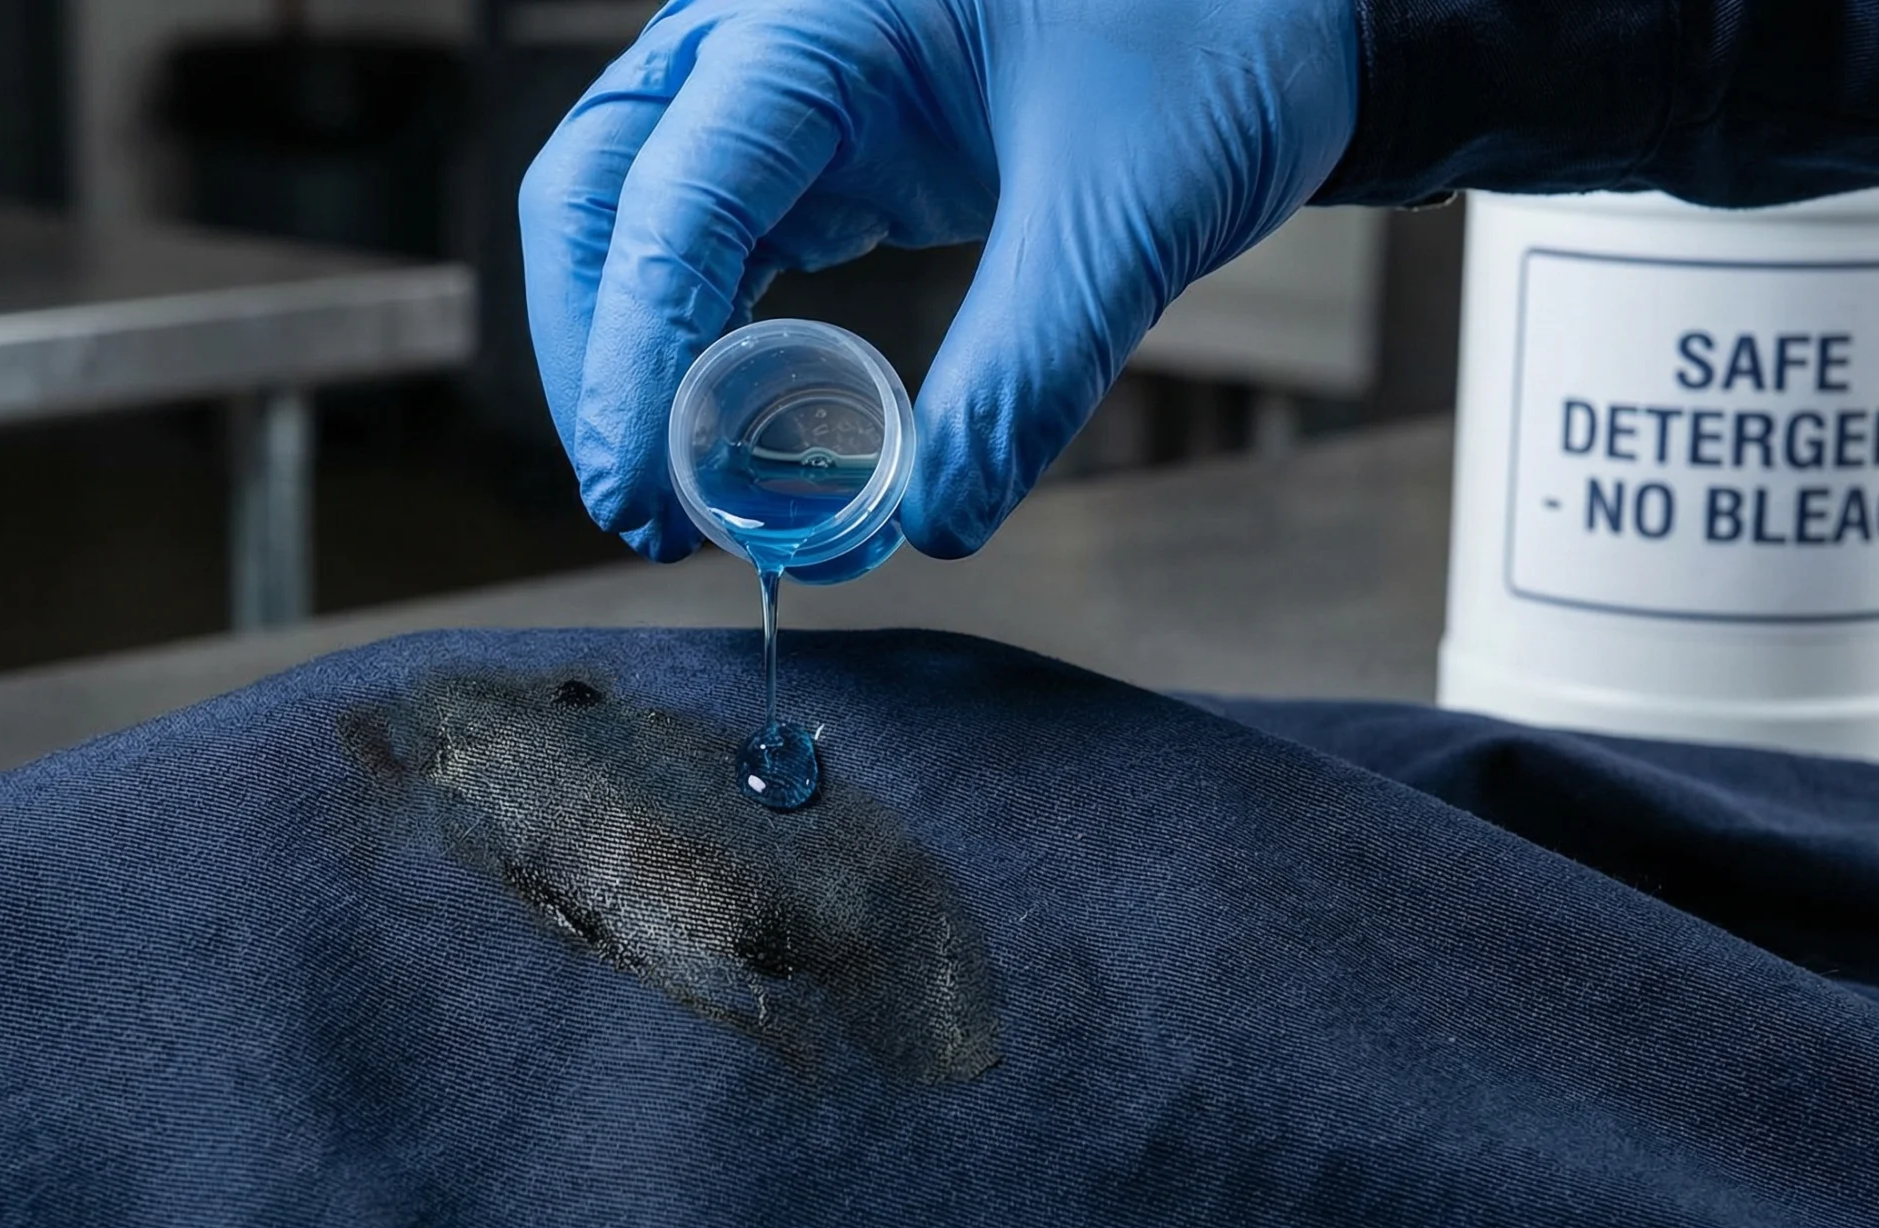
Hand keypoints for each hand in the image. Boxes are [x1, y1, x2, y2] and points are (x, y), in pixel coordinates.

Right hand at [520, 0, 1360, 560]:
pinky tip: (725, 425)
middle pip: (593, 194)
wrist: (1284, 5)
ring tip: (675, 495)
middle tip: (643, 514)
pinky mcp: (815, 133)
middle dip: (596, 358)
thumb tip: (930, 525)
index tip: (646, 501)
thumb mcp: (1126, 214)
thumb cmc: (1219, 46)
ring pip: (627, 212)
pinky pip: (704, 230)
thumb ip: (1025, 374)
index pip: (668, 198)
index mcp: (820, 17)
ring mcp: (778, 77)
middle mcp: (766, 31)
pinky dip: (693, 333)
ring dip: (628, 352)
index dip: (632, 361)